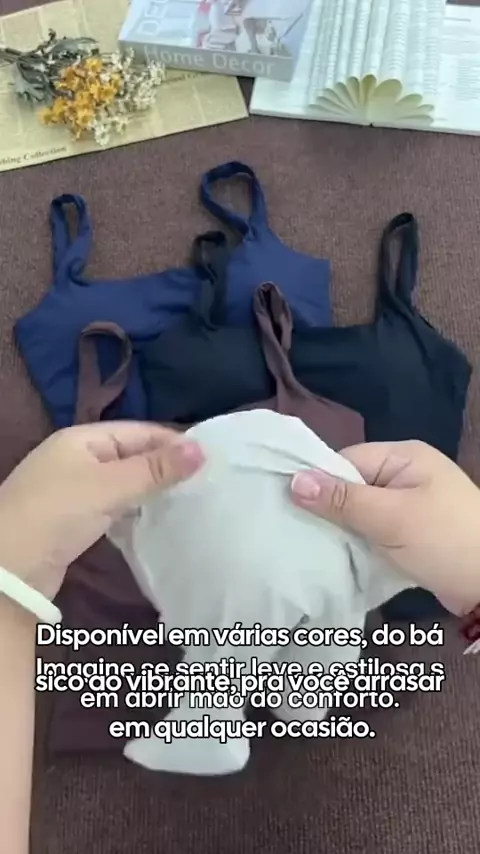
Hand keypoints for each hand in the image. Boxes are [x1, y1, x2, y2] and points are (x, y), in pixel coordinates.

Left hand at [0, 422, 204, 600]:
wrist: (8, 568)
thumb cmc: (57, 513)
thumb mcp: (109, 487)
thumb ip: (155, 469)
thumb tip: (202, 448)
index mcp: (82, 439)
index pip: (139, 431)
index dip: (174, 442)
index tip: (211, 459)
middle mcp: (77, 459)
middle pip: (132, 456)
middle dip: (166, 468)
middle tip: (206, 483)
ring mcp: (74, 490)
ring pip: (124, 483)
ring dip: (152, 491)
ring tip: (190, 502)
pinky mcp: (74, 520)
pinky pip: (113, 506)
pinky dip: (135, 510)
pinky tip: (157, 521)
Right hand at [291, 440, 479, 615]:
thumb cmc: (445, 540)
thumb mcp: (391, 518)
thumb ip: (343, 500)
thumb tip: (293, 481)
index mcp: (404, 457)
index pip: (346, 460)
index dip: (318, 481)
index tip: (286, 505)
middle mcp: (404, 475)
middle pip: (350, 486)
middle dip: (326, 509)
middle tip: (292, 530)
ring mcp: (408, 506)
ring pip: (359, 512)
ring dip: (340, 530)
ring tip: (308, 545)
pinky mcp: (409, 534)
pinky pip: (372, 531)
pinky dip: (357, 544)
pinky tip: (335, 557)